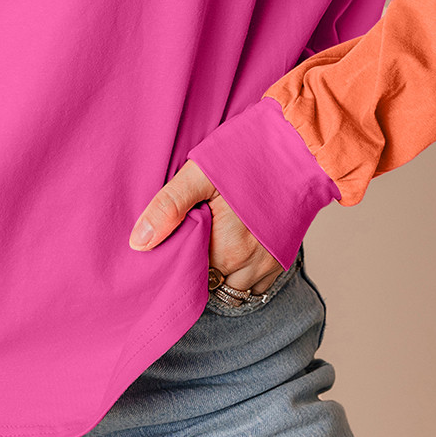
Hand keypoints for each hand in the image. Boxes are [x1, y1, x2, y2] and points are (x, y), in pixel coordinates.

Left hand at [129, 158, 285, 294]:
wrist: (297, 147)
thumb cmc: (249, 155)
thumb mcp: (202, 174)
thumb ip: (169, 207)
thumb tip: (138, 243)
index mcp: (225, 251)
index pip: (188, 276)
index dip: (177, 261)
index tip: (173, 242)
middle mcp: (248, 267)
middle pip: (209, 284)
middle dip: (196, 269)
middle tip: (189, 239)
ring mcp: (267, 266)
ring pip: (232, 289)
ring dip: (219, 275)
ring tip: (209, 245)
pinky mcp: (281, 260)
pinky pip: (256, 287)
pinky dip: (241, 275)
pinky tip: (232, 249)